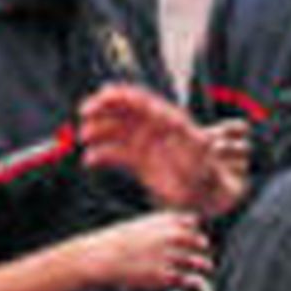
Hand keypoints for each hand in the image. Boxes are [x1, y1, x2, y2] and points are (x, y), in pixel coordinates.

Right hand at [80, 85, 248, 217]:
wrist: (205, 194)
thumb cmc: (206, 170)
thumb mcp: (199, 150)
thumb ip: (180, 131)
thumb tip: (168, 116)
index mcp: (167, 118)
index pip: (140, 101)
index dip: (121, 96)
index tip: (102, 95)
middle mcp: (153, 127)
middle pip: (123, 111)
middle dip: (103, 108)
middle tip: (84, 112)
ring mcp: (143, 143)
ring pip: (115, 131)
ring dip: (99, 130)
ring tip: (85, 136)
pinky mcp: (137, 161)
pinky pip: (115, 154)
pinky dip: (101, 155)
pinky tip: (90, 160)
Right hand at [88, 209, 214, 290]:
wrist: (101, 258)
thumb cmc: (118, 242)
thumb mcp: (140, 225)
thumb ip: (161, 226)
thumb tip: (178, 232)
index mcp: (164, 221)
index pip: (193, 222)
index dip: (194, 230)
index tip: (193, 237)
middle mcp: (170, 236)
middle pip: (200, 241)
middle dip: (201, 247)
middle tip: (201, 253)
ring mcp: (169, 256)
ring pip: (198, 262)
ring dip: (203, 265)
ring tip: (206, 267)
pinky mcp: (164, 277)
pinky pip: (189, 280)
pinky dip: (194, 283)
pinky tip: (192, 285)